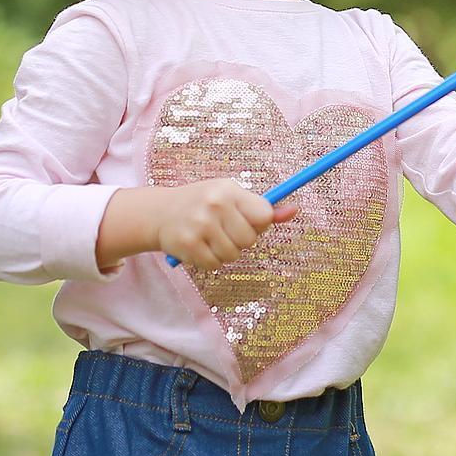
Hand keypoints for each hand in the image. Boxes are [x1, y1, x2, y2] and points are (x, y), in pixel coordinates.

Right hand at [154, 178, 299, 271]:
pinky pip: (215, 265)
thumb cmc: (205, 204)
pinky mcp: (187, 245)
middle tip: (225, 230)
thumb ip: (263, 207)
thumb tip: (295, 211)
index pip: (264, 216)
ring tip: (211, 238)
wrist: (160, 212)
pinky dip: (210, 261)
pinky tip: (200, 246)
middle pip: (249, 239)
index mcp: (229, 190)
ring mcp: (199, 225)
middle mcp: (214, 205)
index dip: (259, 224)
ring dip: (226, 252)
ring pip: (233, 255)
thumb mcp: (232, 197)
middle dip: (241, 240)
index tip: (247, 222)